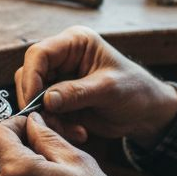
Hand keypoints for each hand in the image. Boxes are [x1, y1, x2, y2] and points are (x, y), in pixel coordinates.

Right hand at [16, 26, 176, 145]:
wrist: (147, 113)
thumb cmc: (135, 90)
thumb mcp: (109, 89)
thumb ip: (77, 92)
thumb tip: (46, 99)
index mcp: (74, 43)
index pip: (39, 53)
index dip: (32, 77)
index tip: (35, 102)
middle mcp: (62, 58)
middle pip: (29, 75)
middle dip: (37, 102)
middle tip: (51, 122)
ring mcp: (59, 79)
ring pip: (33, 97)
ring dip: (48, 118)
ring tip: (74, 131)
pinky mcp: (60, 100)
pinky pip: (44, 113)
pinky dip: (57, 126)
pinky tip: (80, 132)